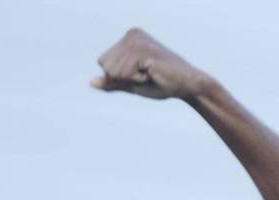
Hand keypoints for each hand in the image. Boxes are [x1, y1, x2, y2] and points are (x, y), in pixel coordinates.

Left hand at [91, 28, 209, 100]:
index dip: (120, 76)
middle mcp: (131, 35)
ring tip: (152, 74)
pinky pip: (125, 74)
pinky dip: (139, 80)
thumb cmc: (162, 84)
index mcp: (128, 38)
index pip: (103, 62)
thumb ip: (112, 82)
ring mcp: (137, 41)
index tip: (141, 73)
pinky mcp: (143, 51)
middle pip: (106, 66)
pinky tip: (154, 74)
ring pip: (114, 71)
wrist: (187, 85)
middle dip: (125, 78)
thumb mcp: (132, 83)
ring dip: (133, 80)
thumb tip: (91, 82)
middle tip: (147, 74)